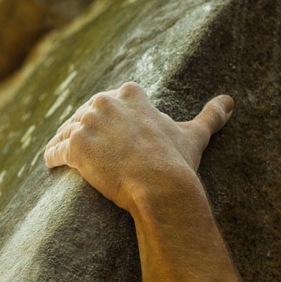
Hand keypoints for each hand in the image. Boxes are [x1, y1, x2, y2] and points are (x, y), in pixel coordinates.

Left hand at [44, 82, 233, 213]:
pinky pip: (55, 151)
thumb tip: (229, 101)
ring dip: (63, 142)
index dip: (105, 118)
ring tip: (62, 155)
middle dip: (82, 130)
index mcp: (130, 94)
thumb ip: (210, 115)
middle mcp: (105, 102)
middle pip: (84, 114)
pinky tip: (51, 164)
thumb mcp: (193, 134)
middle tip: (83, 148)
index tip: (106, 132)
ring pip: (67, 131)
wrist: (160, 187)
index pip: (108, 101)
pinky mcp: (74, 146)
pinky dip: (52, 158)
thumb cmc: (176, 162)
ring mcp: (88, 123)